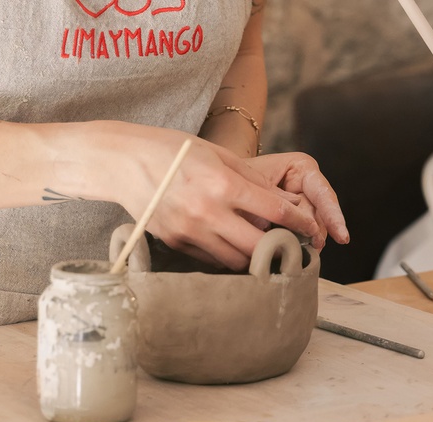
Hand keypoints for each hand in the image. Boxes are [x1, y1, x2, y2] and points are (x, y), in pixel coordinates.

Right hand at [115, 132, 323, 270]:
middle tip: (291, 248)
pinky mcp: (175, 242)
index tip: (311, 229)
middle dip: (280, 249)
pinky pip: (210, 259)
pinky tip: (232, 246)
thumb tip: (281, 202)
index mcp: (223, 185)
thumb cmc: (171, 150)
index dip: (300, 223)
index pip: (275, 212)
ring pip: (235, 259)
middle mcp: (208, 212)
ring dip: (253, 257)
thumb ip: (250, 178)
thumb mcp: (215, 153)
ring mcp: (189, 231)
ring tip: (263, 250)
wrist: (122, 162)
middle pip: (259, 246)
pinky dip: (226, 255)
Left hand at [243, 152, 348, 249]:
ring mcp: (302, 202)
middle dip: (316, 230)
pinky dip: (297, 242)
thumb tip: (298, 226)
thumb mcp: (255, 185)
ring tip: (304, 250)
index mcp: (302, 167)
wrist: (223, 182)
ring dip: (307, 239)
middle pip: (318, 213)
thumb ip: (277, 202)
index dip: (332, 215)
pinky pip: (299, 232)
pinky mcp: (293, 218)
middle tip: (315, 246)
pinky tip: (298, 251)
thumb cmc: (237, 176)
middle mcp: (307, 184)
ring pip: (311, 226)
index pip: (322, 193)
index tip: (341, 236)